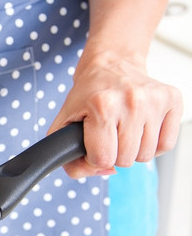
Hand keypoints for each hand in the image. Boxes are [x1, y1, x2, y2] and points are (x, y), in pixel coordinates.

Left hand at [48, 54, 182, 178]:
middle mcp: (131, 101)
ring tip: (123, 129)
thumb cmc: (87, 95)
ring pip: (147, 155)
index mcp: (102, 105)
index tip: (93, 142)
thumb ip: (68, 156)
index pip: (103, 158)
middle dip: (114, 153)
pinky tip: (140, 129)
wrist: (111, 65)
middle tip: (108, 133)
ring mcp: (154, 100)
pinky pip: (166, 145)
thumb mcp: (63, 123)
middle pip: (125, 160)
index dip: (95, 157)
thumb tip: (105, 171)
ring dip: (133, 149)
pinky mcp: (172, 100)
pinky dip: (152, 144)